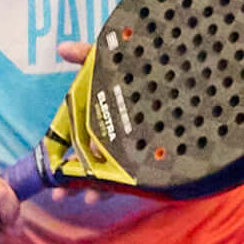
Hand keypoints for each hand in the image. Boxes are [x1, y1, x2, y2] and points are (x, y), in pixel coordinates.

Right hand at [38, 36, 164, 226]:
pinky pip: (132, 176)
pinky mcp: (154, 159)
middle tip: (59, 191)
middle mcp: (117, 133)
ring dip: (90, 185)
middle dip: (71, 176)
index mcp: (105, 114)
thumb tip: (60, 48)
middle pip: (89, 159)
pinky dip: (114, 186)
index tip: (49, 166)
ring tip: (81, 196)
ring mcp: (135, 147)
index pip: (78, 136)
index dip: (62, 152)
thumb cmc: (151, 69)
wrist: (195, 77)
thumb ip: (90, 54)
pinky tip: (102, 193)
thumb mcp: (117, 58)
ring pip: (107, 171)